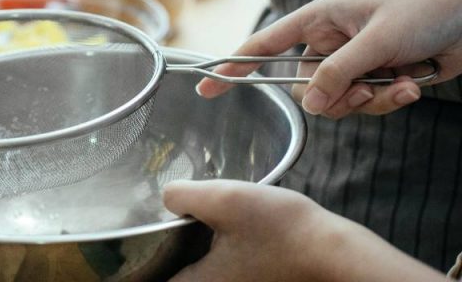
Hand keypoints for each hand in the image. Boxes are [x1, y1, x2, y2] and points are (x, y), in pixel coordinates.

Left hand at [162, 180, 442, 281]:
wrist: (337, 253)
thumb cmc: (282, 230)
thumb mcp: (225, 199)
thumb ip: (183, 195)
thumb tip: (165, 197)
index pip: (151, 277)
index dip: (137, 259)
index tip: (132, 236)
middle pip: (175, 273)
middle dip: (166, 248)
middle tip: (161, 219)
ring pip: (200, 269)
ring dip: (192, 248)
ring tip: (186, 217)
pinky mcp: (255, 280)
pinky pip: (222, 269)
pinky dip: (215, 251)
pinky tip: (220, 227)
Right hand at [197, 0, 461, 118]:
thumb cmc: (423, 11)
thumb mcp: (376, 41)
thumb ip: (338, 72)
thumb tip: (309, 105)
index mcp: (317, 19)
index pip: (263, 45)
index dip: (234, 65)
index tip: (207, 84)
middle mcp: (328, 43)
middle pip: (305, 89)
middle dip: (337, 97)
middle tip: (367, 87)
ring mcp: (350, 63)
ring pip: (336, 103)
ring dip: (371, 100)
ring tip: (399, 82)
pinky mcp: (373, 79)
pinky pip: (364, 105)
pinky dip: (389, 100)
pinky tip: (413, 84)